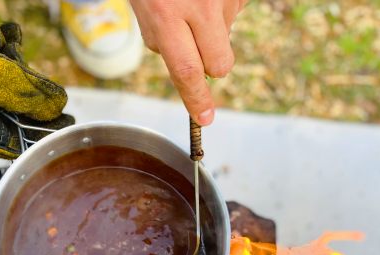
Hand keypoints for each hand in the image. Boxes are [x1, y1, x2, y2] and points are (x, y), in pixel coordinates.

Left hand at [129, 0, 246, 124]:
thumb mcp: (144, 9)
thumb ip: (161, 42)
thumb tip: (187, 71)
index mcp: (165, 14)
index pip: (186, 71)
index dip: (196, 99)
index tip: (204, 118)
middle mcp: (199, 6)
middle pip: (219, 65)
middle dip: (211, 68)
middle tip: (193, 47)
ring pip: (228, 38)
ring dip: (212, 32)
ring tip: (192, 3)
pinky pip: (235, 14)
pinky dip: (221, 10)